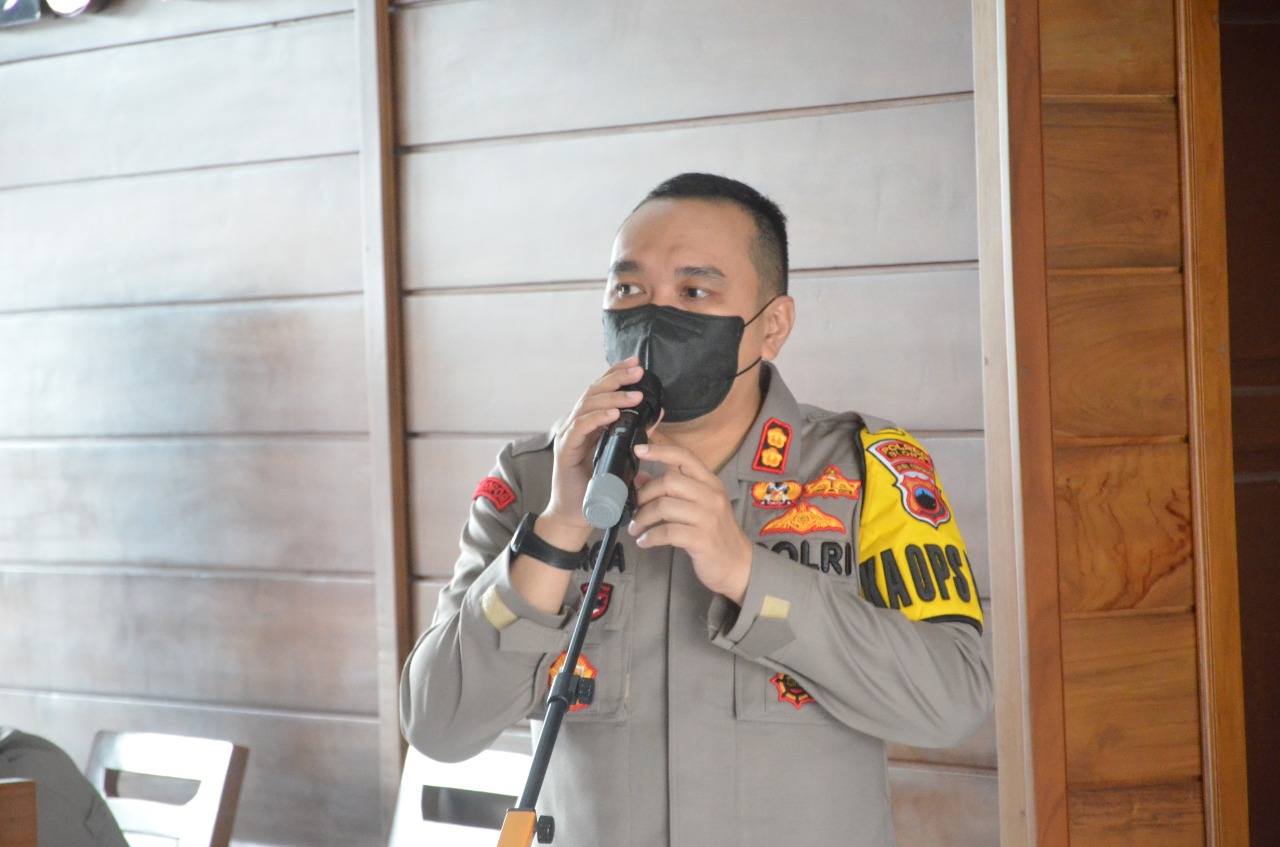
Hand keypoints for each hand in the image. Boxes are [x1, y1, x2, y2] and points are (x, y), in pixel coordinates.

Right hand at [538, 357, 647, 546]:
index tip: (637, 363)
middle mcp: (577, 424)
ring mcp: (569, 436)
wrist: (577, 515)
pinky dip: (596, 419)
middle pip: (594, 391)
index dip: (617, 374)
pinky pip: (580, 429)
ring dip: (612, 398)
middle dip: (617, 379)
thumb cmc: (598, 486)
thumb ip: (636, 434)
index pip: (602, 390)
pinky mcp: (565, 451)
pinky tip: (612, 415)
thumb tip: (657, 414)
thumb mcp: (622, 455)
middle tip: (639, 371)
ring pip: (587, 406)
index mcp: (589, 422)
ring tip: (634, 395)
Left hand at [627, 442, 753, 604]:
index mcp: (710, 482)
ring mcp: (708, 517)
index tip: (639, 450)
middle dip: (644, 494)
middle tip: (635, 508)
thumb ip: (671, 490)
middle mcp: (711, 495)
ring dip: (642, 517)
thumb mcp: (698, 506)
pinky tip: (644, 541)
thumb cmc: (715, 532)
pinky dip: (650, 537)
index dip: (660, 451)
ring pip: (664, 506)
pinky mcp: (702, 539)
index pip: (685, 456)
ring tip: (635, 528)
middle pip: (668, 481)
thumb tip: (640, 478)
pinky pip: (667, 532)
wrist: (739, 564)